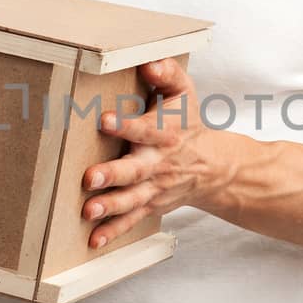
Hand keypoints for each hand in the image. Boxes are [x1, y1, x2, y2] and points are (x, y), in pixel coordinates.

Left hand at [80, 57, 223, 249]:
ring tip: (88, 210)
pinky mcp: (149, 205)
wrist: (214, 167)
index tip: (104, 119)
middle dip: (113, 174)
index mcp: (165, 133)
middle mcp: (158, 163)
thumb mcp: (185, 93)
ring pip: (131, 199)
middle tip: (90, 177)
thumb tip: (149, 63)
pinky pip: (131, 220)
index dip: (126, 125)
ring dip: (109, 206)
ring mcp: (154, 188)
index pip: (145, 129)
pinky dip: (113, 232)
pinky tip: (94, 239)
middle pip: (134, 170)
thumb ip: (168, 74)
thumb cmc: (188, 123)